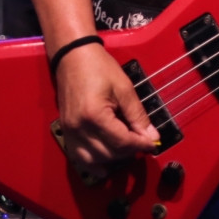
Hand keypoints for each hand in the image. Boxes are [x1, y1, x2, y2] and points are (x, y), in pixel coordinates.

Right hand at [54, 40, 158, 181]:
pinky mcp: (66, 130)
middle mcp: (79, 128)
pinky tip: (105, 162)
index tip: (152, 143)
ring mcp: (69, 131)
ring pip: (93, 160)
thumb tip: (151, 135)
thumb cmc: (97, 67)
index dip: (140, 145)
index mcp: (94, 115)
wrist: (73, 56)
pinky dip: (93, 162)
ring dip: (112, 159)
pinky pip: (78, 156)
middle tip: (142, 142)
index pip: (122, 141)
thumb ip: (138, 115)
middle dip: (129, 151)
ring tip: (126, 149)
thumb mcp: (124, 88)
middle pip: (109, 153)